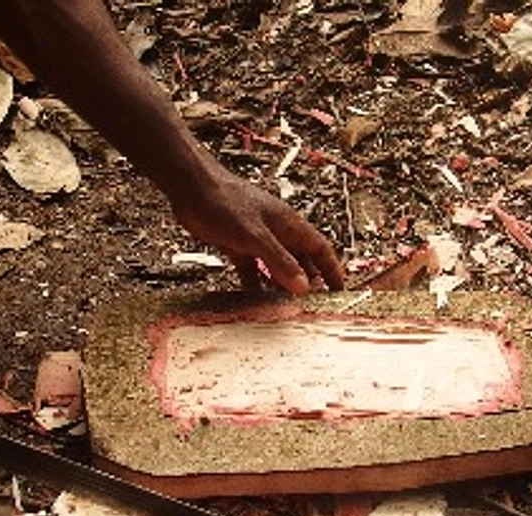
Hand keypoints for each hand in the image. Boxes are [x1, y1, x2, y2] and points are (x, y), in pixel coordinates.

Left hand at [169, 167, 344, 293]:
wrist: (192, 189)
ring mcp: (257, 240)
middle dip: (309, 282)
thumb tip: (304, 287)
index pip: (320, 249)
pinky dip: (256, 285)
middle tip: (313, 306)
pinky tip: (255, 301)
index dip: (331, 269)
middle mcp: (277, 233)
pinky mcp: (237, 246)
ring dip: (282, 286)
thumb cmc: (226, 203)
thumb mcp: (256, 236)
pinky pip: (253, 270)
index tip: (340, 290)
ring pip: (276, 267)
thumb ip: (280, 261)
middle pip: (301, 260)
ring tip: (287, 309)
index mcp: (289, 226)